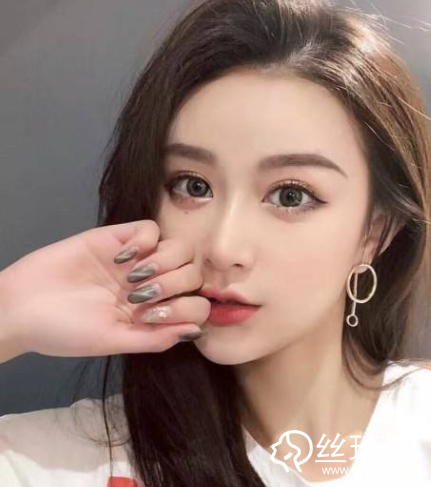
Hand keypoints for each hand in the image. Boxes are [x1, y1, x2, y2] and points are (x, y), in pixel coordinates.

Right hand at [0, 219, 209, 361]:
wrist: (20, 306)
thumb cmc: (63, 330)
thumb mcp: (111, 340)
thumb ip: (154, 339)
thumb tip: (196, 331)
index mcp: (153, 312)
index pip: (196, 304)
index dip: (186, 308)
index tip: (151, 316)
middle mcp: (150, 285)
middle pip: (193, 273)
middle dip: (174, 285)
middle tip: (139, 296)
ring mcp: (136, 260)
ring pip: (179, 248)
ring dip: (162, 262)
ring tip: (131, 278)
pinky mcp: (117, 237)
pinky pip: (150, 228)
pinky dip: (143, 241)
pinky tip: (120, 258)